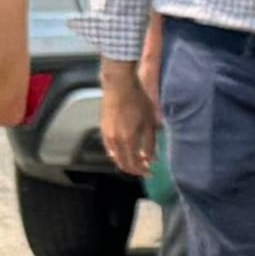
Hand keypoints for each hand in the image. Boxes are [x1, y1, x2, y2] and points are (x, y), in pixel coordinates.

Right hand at [99, 58, 155, 175]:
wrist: (119, 84)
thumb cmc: (137, 99)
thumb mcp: (149, 122)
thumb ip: (150, 143)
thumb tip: (151, 158)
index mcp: (127, 140)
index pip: (134, 164)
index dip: (142, 170)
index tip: (150, 171)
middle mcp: (115, 140)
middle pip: (123, 163)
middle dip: (134, 169)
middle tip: (144, 169)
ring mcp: (107, 134)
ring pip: (115, 156)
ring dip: (125, 161)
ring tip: (136, 160)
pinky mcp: (103, 128)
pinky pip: (109, 147)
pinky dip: (117, 153)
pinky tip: (125, 150)